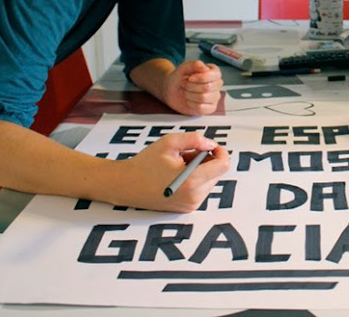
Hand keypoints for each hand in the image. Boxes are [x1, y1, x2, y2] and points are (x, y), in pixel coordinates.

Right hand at [115, 132, 229, 212]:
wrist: (126, 185)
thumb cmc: (145, 163)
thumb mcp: (169, 143)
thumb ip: (194, 139)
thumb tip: (211, 144)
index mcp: (191, 181)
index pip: (222, 165)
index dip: (220, 151)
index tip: (209, 145)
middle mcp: (194, 197)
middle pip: (217, 172)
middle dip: (206, 159)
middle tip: (185, 154)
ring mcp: (191, 205)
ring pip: (210, 180)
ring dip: (200, 169)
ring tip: (178, 165)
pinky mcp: (187, 208)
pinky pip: (201, 188)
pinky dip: (195, 179)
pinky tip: (177, 175)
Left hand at [162, 60, 222, 114]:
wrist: (171, 90)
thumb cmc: (179, 77)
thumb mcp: (183, 68)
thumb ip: (194, 64)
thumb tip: (205, 68)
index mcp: (214, 72)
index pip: (214, 75)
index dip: (200, 77)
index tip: (190, 78)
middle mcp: (217, 84)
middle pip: (208, 87)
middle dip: (191, 86)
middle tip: (184, 84)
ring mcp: (215, 97)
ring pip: (203, 98)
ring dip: (189, 95)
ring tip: (186, 92)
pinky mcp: (210, 108)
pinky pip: (202, 108)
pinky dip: (191, 104)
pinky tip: (189, 100)